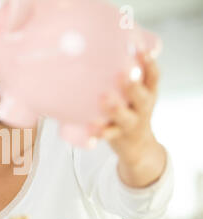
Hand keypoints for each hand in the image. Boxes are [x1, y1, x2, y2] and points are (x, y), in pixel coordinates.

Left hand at [90, 52, 166, 187]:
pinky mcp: (117, 136)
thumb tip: (95, 46)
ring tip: (104, 99)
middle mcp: (142, 108)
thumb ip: (123, 75)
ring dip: (115, 109)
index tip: (140, 51)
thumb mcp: (135, 93)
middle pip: (142, 97)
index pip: (153, 77)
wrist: (137, 146)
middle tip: (121, 75)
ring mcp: (131, 123)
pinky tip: (90, 127)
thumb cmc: (130, 110)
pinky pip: (109, 135)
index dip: (149, 64)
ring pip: (125, 117)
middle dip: (132, 87)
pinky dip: (100, 131)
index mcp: (148, 93)